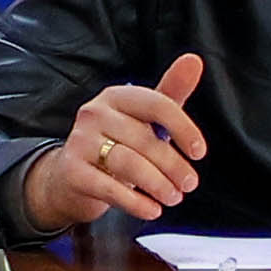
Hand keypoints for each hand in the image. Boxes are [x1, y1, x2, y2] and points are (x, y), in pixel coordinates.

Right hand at [26, 54, 210, 232]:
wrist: (71, 175)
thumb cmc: (116, 143)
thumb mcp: (144, 117)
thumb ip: (171, 93)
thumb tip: (194, 61)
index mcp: (117, 96)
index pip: (157, 104)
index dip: (183, 129)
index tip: (199, 152)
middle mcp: (95, 113)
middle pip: (145, 140)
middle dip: (173, 166)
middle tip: (189, 184)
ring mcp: (80, 141)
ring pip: (128, 164)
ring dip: (158, 185)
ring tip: (173, 198)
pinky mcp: (72, 170)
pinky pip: (110, 188)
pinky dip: (136, 203)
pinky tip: (152, 209)